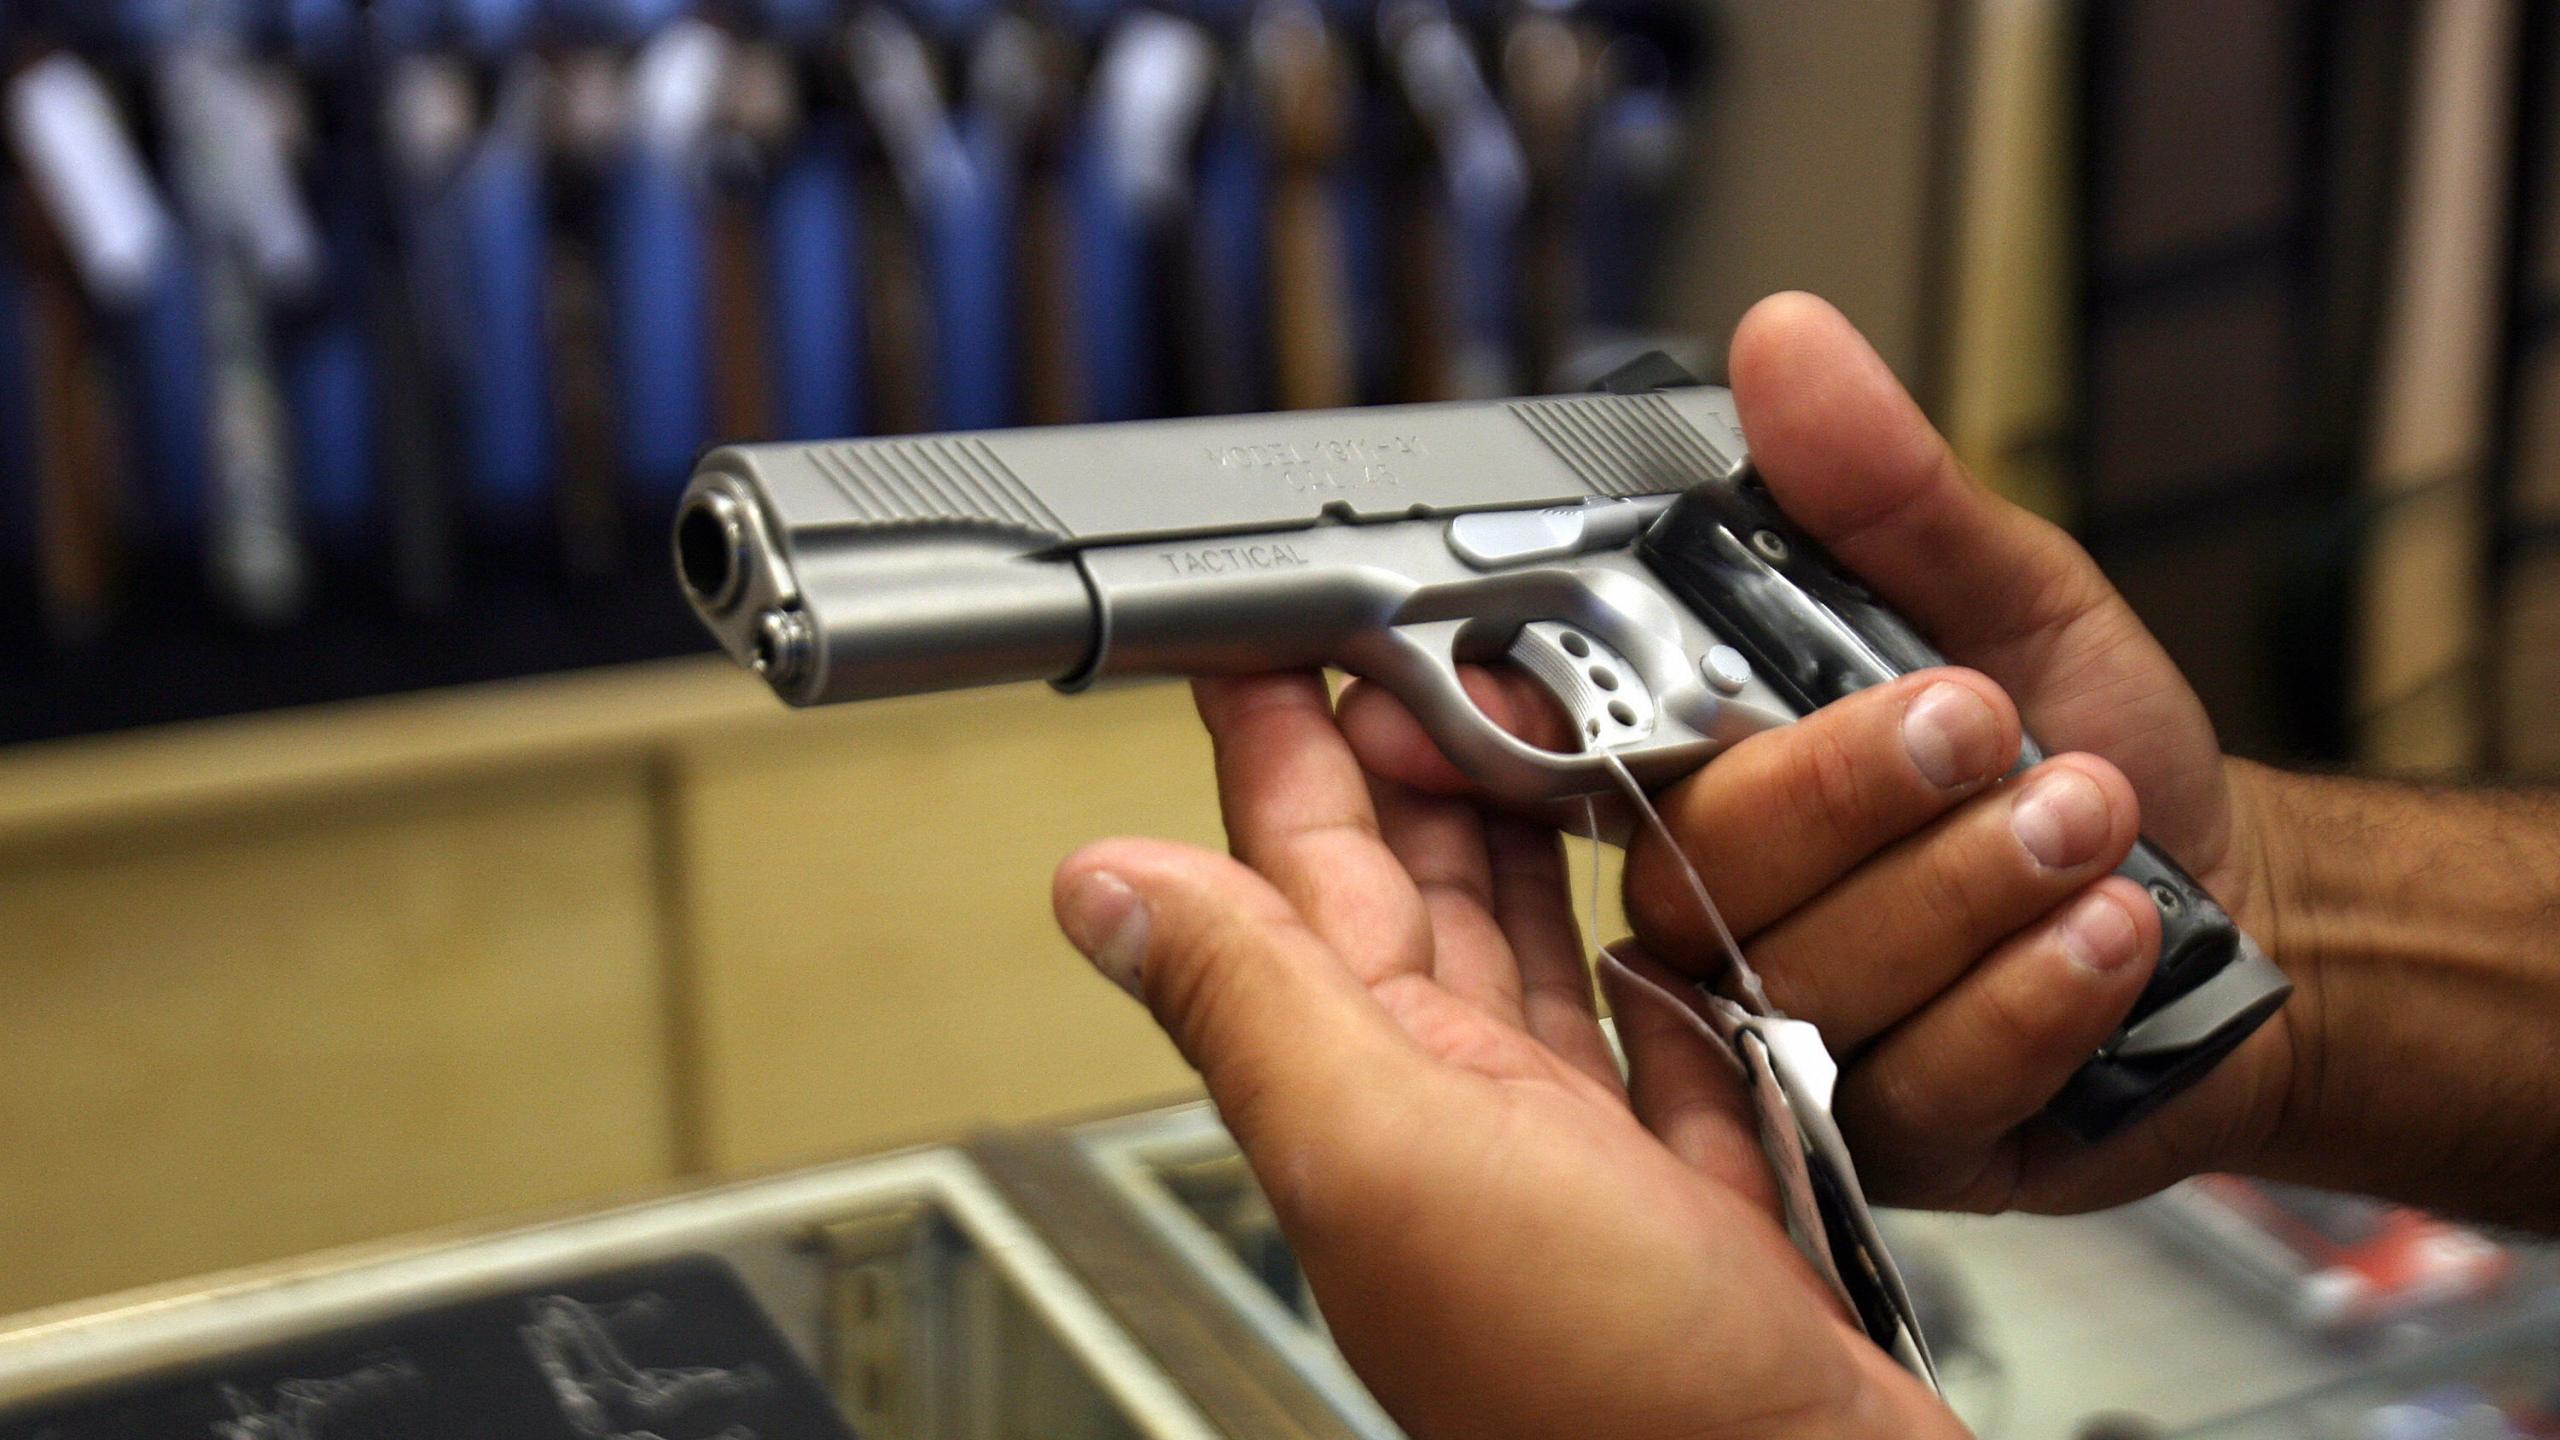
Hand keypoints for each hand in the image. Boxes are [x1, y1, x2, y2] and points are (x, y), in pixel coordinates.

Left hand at [1054, 673, 1966, 1439]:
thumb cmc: (1600, 1397)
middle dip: (1405, 748)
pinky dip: (1646, 962)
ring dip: (1517, 834)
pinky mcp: (1693, 1190)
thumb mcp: (1389, 1157)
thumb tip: (1099, 888)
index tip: (1266, 630)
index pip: (1297, 868)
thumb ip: (1252, 1008)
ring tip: (1521, 727)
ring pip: (1525, 950)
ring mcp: (1574, 1155)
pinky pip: (1653, 1041)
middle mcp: (1459, 1115)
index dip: (1280, 741)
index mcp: (1374, 1086)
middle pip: (1412, 890)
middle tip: (1413, 634)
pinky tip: (1651, 913)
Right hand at [1344, 293, 2303, 1213]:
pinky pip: (1920, 1078)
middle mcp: (1716, 909)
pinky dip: (2031, 993)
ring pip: (1809, 974)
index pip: (1551, 750)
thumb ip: (1887, 489)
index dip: (1503, 725)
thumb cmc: (2094, 749)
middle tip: (1984, 723)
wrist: (2245, 911)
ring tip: (2094, 819)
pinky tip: (2106, 936)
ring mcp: (1788, 1037)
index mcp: (1701, 766)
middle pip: (1693, 866)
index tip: (1499, 700)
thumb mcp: (2008, 591)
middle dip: (1851, 788)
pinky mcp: (1880, 1141)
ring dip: (1973, 884)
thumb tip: (1786, 343)